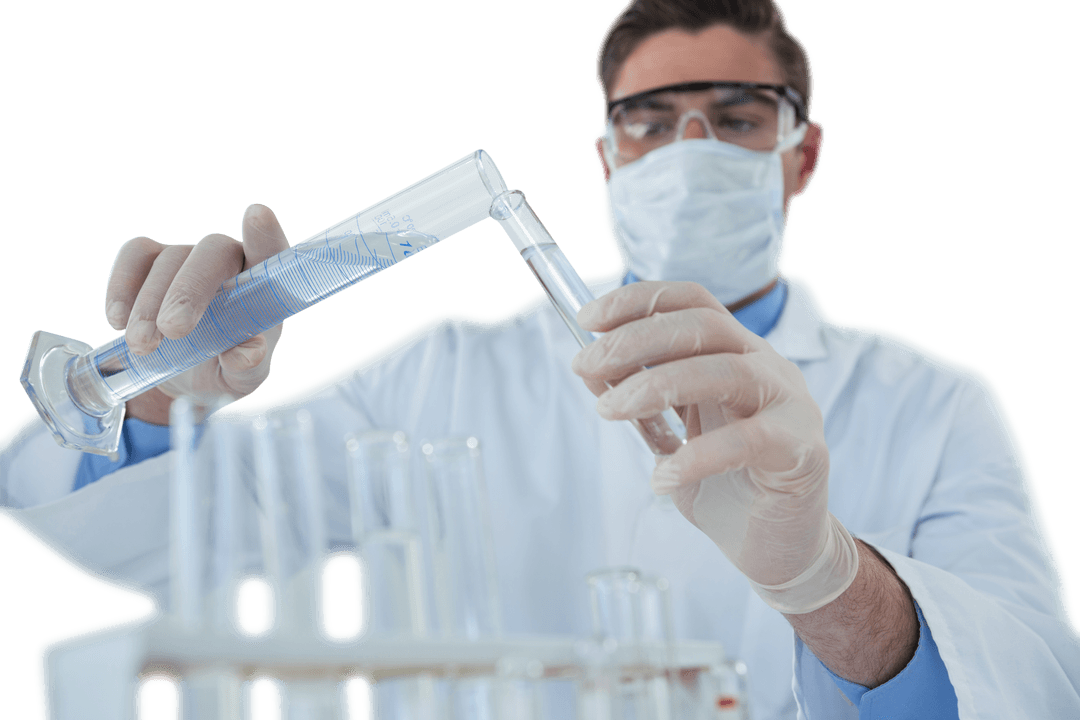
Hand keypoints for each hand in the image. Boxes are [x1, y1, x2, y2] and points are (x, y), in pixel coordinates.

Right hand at [103, 204, 289, 423]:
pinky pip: (135, 256)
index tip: (257, 216)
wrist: (184, 375)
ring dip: (150, 303)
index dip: (265, 234)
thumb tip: (247, 353)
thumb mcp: (240, 379)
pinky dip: (122, 285)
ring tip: (142, 345)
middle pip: (213, 252)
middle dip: (189, 290)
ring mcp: (189, 258)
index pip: (271, 252)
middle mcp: (230, 262)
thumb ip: (247, 366)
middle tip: (173, 330)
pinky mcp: (151, 261)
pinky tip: (118, 320)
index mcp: (264, 287)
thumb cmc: (224, 368)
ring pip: (170, 259)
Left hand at [571, 281, 857, 613]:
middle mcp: (767, 366)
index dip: (639, 301)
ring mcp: (791, 404)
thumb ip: (638, 399)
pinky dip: (697, 456)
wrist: (777, 547)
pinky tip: (662, 478)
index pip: (692, 302)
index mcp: (736, 352)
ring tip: (609, 410)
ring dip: (655, 385)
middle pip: (704, 326)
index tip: (587, 318)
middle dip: (635, 340)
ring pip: (726, 372)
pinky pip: (748, 439)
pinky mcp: (802, 450)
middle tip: (584, 366)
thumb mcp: (669, 435)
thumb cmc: (723, 485)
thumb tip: (590, 365)